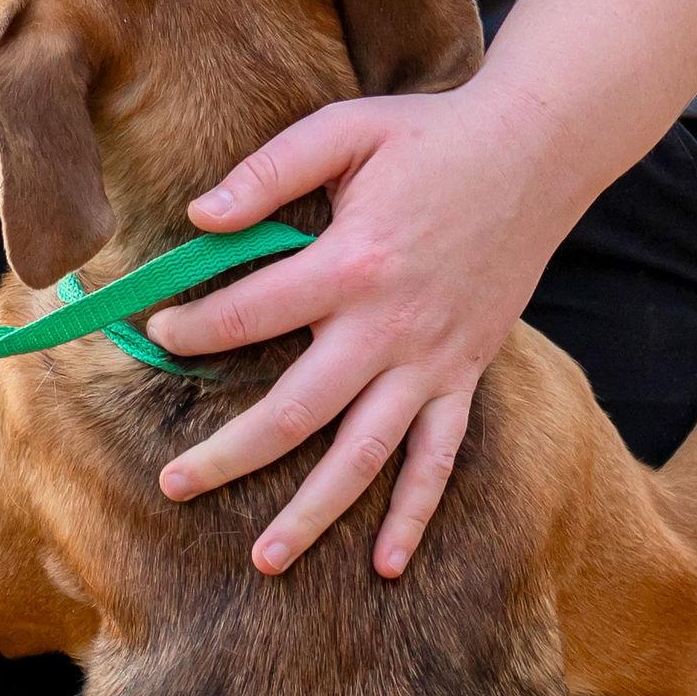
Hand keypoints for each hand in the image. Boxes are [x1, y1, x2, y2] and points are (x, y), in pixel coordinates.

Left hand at [145, 77, 577, 575]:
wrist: (538, 149)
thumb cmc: (430, 137)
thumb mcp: (345, 130)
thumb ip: (270, 171)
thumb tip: (199, 216)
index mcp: (352, 264)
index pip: (250, 313)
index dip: (194, 329)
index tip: (158, 334)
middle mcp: (389, 327)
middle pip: (296, 412)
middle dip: (229, 455)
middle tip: (172, 486)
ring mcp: (430, 362)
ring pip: (364, 456)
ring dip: (314, 513)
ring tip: (265, 559)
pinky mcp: (463, 377)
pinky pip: (439, 459)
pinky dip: (415, 514)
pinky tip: (387, 565)